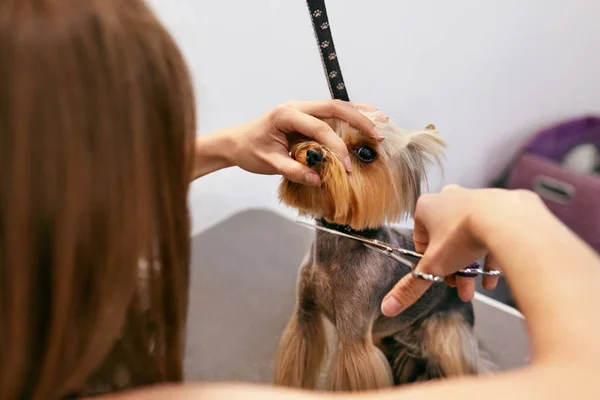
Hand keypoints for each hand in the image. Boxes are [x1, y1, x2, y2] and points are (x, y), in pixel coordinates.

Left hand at [228, 100, 385, 185]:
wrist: (235, 142)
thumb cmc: (249, 151)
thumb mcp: (268, 163)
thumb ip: (292, 170)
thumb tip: (318, 178)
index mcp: (286, 114)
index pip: (318, 128)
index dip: (336, 147)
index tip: (347, 167)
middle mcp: (296, 106)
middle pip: (334, 107)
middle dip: (358, 120)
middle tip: (378, 135)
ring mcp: (302, 109)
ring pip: (336, 107)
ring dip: (358, 114)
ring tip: (381, 121)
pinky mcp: (306, 115)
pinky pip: (331, 114)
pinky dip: (350, 116)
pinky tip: (365, 119)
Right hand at [381, 185, 542, 316]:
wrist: (506, 221)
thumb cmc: (463, 235)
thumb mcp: (433, 266)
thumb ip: (411, 287)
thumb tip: (388, 306)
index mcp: (426, 207)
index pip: (421, 239)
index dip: (429, 262)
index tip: (439, 276)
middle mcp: (450, 197)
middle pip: (446, 239)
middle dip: (453, 267)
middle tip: (459, 286)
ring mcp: (476, 198)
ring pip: (470, 236)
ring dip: (472, 264)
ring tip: (477, 287)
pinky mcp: (501, 204)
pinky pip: (493, 231)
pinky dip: (491, 253)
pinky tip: (493, 276)